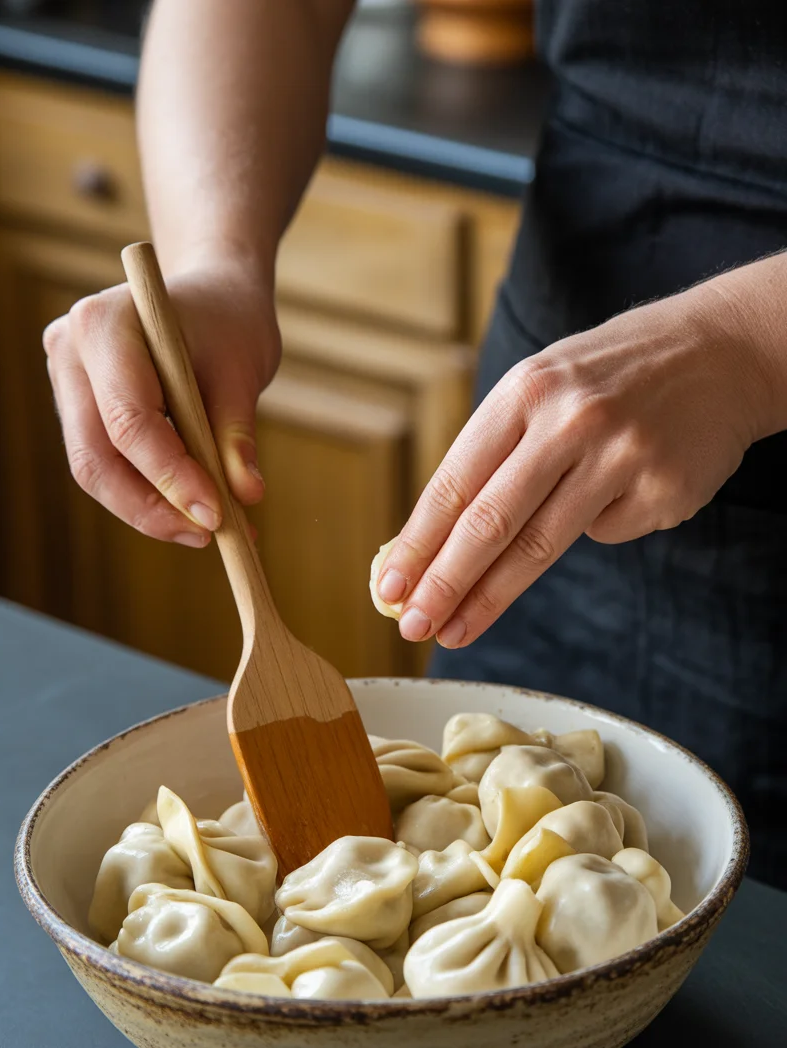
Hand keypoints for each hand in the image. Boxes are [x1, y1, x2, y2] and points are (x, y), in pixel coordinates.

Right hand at [43, 256, 280, 544]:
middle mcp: (69, 352)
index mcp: (104, 325)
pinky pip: (105, 465)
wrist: (209, 297)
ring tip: (208, 528)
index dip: (171, 476)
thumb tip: (247, 495)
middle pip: (95, 457)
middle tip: (207, 535)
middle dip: (151, 508)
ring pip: (95, 470)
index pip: (129, 420)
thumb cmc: (227, 322)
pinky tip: (190, 509)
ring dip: (150, 510)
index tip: (216, 515)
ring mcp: (66, 382)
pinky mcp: (77, 409)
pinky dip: (147, 494)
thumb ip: (237, 433)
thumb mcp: (242, 368)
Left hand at [374, 278, 772, 646]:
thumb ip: (495, 453)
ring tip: (456, 630)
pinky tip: (615, 494)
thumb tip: (434, 542)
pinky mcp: (663, 489)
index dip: (418, 541)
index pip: (456, 480)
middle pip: (491, 523)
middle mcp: (571, 420)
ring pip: (540, 546)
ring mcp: (622, 457)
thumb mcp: (544, 384)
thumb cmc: (612, 376)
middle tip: (412, 625)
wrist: (724, 350)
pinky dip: (596, 527)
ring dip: (490, 598)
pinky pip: (608, 533)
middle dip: (443, 583)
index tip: (390, 585)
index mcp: (526, 390)